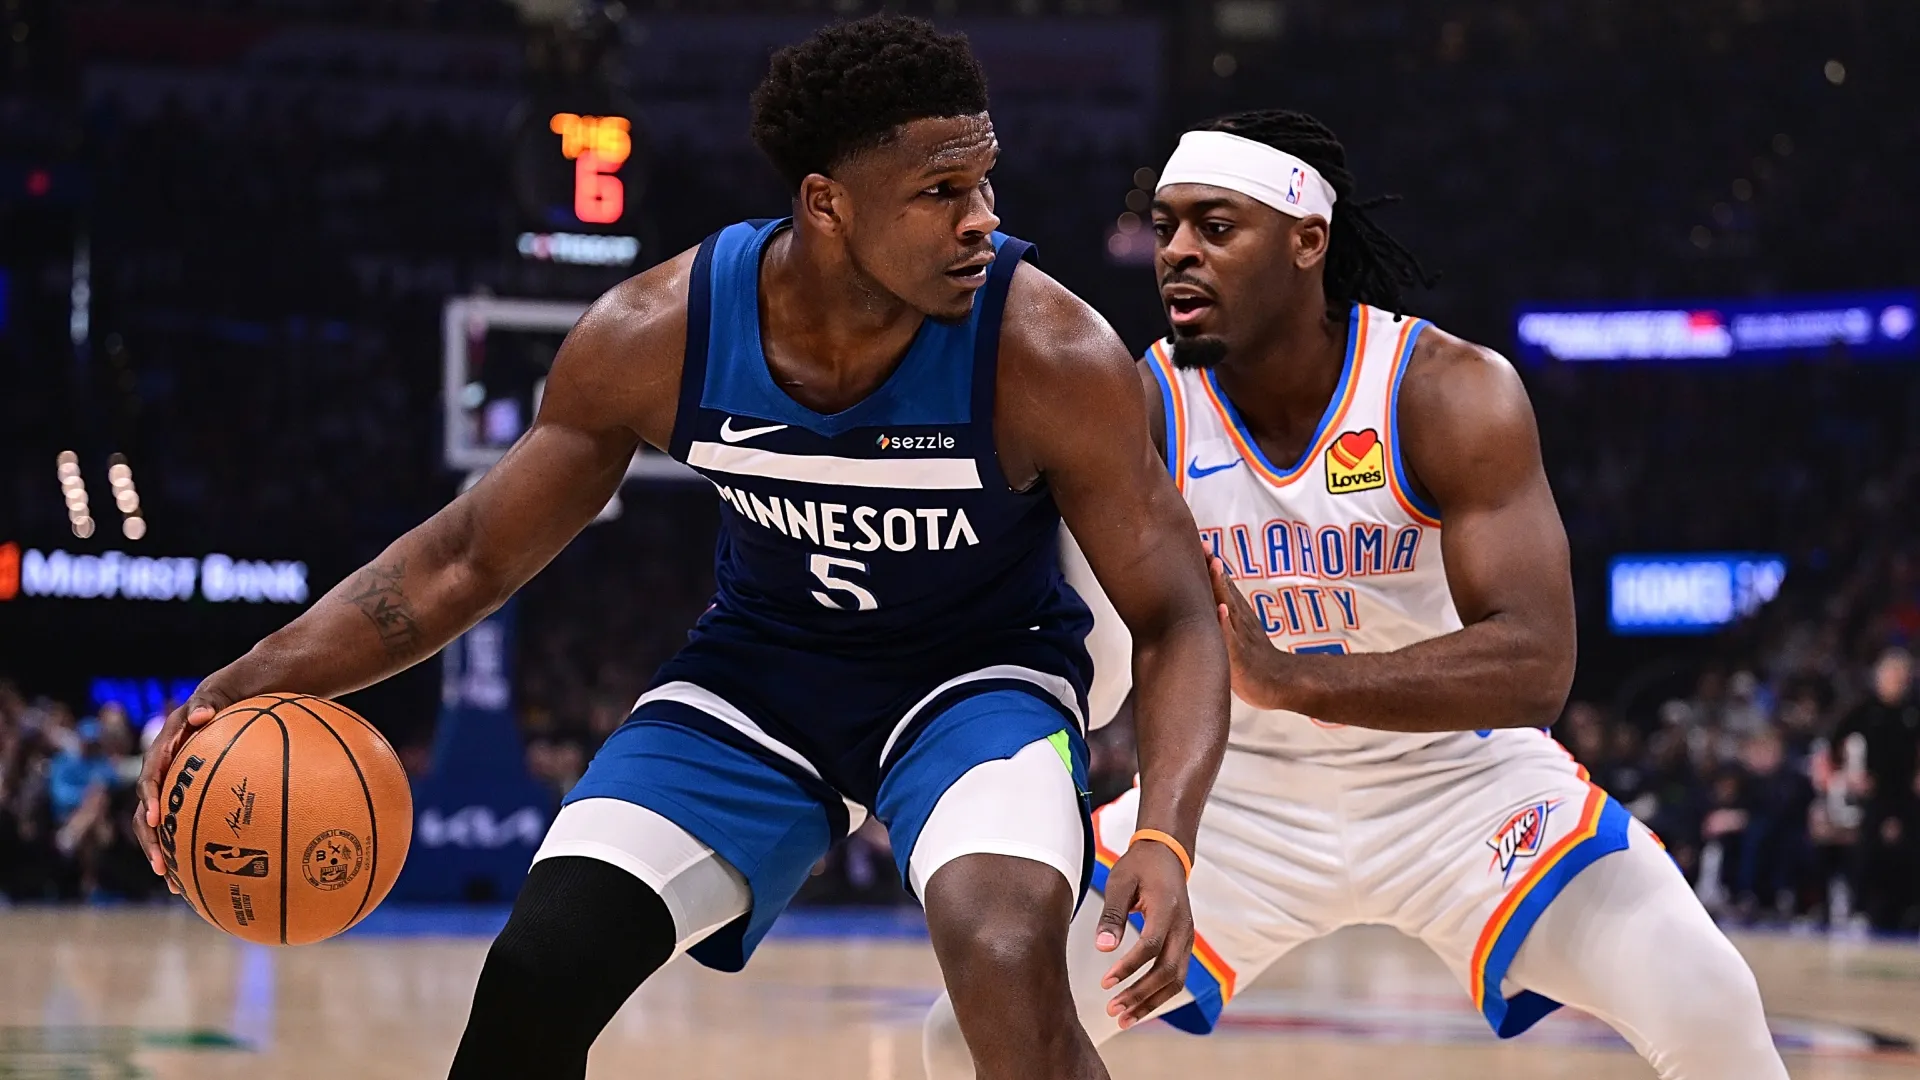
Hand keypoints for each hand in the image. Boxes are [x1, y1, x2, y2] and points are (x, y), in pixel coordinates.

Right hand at [133, 684, 238, 892]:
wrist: (238, 696)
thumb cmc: (230, 694)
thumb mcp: (219, 693)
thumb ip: (207, 702)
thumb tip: (200, 715)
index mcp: (165, 747)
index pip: (150, 777)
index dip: (149, 798)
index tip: (155, 819)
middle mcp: (164, 769)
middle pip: (146, 810)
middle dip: (151, 841)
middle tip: (162, 866)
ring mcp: (175, 783)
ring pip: (160, 824)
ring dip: (163, 852)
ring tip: (174, 883)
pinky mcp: (189, 793)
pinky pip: (183, 823)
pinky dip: (187, 847)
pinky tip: (199, 875)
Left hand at [1093, 838, 1193, 1028]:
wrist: (1167, 855)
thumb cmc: (1140, 867)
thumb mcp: (1120, 882)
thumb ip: (1112, 915)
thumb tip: (1103, 948)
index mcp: (1168, 909)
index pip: (1151, 946)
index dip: (1128, 968)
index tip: (1105, 983)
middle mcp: (1184, 927)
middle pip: (1168, 971)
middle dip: (1140, 995)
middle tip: (1113, 1009)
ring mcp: (1188, 938)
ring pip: (1176, 980)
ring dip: (1151, 1002)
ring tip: (1124, 1019)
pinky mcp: (1184, 945)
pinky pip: (1176, 976)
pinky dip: (1158, 995)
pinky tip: (1138, 1007)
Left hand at [1207, 555, 1280, 709]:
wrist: (1280, 683)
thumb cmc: (1254, 659)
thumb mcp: (1237, 632)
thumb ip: (1223, 615)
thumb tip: (1209, 598)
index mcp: (1237, 614)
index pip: (1223, 585)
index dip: (1211, 565)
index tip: (1201, 542)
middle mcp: (1240, 620)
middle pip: (1226, 589)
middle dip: (1213, 567)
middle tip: (1204, 544)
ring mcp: (1242, 637)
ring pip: (1230, 607)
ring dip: (1222, 586)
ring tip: (1214, 565)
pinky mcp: (1241, 658)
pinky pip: (1232, 639)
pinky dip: (1226, 624)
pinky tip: (1221, 610)